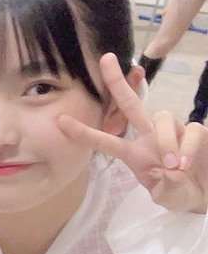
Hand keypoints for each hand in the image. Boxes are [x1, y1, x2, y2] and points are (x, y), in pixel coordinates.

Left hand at [58, 53, 207, 213]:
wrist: (205, 193)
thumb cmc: (180, 193)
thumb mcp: (166, 195)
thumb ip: (164, 186)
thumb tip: (170, 169)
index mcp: (134, 153)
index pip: (106, 140)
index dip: (84, 132)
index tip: (61, 121)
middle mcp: (150, 136)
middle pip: (130, 104)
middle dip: (117, 82)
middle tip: (104, 58)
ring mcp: (173, 131)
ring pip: (163, 118)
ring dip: (165, 142)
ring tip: (171, 167)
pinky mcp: (197, 131)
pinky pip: (191, 131)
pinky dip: (187, 147)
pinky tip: (185, 164)